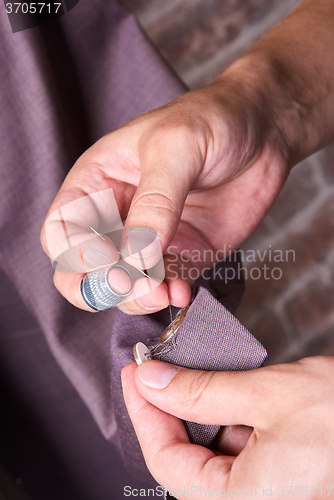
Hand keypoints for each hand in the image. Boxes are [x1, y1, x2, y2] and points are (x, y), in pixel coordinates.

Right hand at [40, 62, 288, 314]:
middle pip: (83, 270)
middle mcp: (118, 217)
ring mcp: (151, 241)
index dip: (74, 254)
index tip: (108, 260)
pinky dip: (170, 297)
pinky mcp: (184, 255)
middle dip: (99, 288)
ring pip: (124, 287)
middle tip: (130, 287)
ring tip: (163, 292)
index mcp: (97, 183)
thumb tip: (137, 255)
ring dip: (138, 298)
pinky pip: (166, 287)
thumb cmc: (212, 119)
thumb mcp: (177, 146)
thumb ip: (156, 200)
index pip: (61, 231)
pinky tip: (182, 294)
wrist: (265, 130)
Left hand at [122, 356, 333, 497]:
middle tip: (153, 367)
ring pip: (208, 449)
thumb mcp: (266, 394)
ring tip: (183, 370)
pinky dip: (222, 413)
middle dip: (166, 409)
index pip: (166, 462)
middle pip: (184, 458)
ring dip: (194, 408)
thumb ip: (201, 390)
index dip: (144, 413)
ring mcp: (265, 487)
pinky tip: (218, 385)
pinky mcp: (276, 469)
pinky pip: (234, 445)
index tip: (134, 372)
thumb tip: (151, 379)